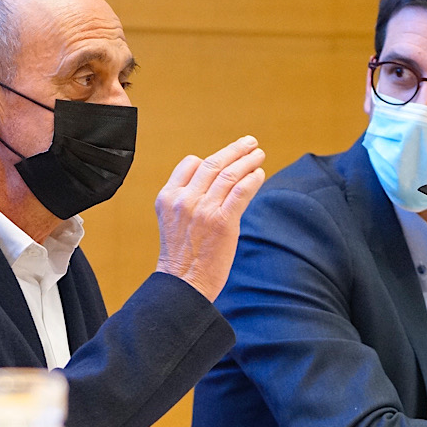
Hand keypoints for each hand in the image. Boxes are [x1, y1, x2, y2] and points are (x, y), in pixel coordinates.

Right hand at [154, 136, 266, 299]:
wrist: (183, 284)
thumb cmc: (181, 256)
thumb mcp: (172, 221)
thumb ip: (186, 200)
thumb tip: (213, 184)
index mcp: (168, 197)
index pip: (190, 163)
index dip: (210, 159)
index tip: (225, 158)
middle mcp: (184, 200)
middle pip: (213, 164)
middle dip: (235, 150)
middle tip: (250, 143)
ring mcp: (203, 210)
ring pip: (229, 175)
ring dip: (247, 161)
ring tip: (259, 155)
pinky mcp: (222, 221)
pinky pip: (240, 192)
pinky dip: (252, 180)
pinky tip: (259, 174)